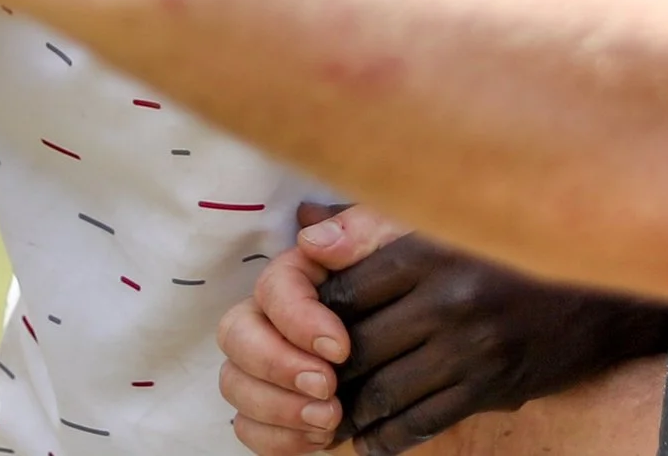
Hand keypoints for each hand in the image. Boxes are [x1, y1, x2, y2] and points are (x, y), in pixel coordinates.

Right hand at [220, 204, 409, 453]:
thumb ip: (364, 232)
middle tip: (327, 388)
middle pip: (236, 334)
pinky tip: (319, 438)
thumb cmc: (419, 293)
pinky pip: (246, 427)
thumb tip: (313, 237)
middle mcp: (270, 316)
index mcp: (299, 274)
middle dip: (278, 366)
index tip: (340, 349)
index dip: (297, 319)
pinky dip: (277, 439)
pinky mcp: (269, 407)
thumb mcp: (406, 253)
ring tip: (329, 420)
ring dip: (278, 408)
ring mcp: (264, 363)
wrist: (433, 353)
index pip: (272, 287)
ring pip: (234, 382)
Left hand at [322, 235, 667, 455]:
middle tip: (304, 380)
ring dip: (352, 408)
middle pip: (359, 345)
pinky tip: (371, 438)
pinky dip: (388, 437)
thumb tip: (309, 238)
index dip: (314, 313)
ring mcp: (471, 349)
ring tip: (330, 413)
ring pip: (385, 390)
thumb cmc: (513, 253)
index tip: (304, 326)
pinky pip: (424, 421)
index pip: (347, 289)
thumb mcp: (449, 226)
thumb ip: (375, 230)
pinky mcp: (490, 387)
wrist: (599, 294)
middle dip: (324, 369)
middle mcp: (449, 300)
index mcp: (433, 252)